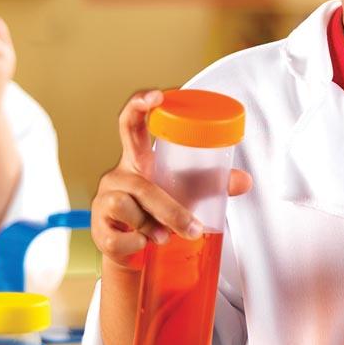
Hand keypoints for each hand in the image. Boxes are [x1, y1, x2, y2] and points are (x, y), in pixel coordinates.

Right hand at [91, 89, 251, 272]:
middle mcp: (118, 175)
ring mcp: (104, 200)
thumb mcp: (183, 194)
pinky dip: (136, 245)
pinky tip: (141, 245)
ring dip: (153, 228)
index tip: (157, 96)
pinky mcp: (98, 227)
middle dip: (167, 208)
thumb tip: (245, 181)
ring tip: (163, 237)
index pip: (131, 122)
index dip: (140, 104)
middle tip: (193, 228)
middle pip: (139, 185)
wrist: (132, 248)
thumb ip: (210, 184)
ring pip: (130, 210)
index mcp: (137, 159)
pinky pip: (120, 237)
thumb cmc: (156, 212)